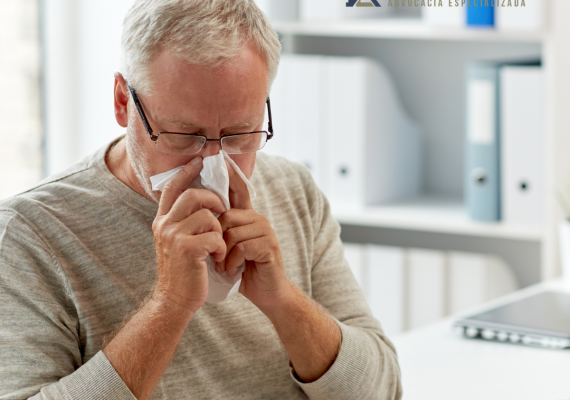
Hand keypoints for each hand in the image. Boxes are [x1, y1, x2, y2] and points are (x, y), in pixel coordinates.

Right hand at [152, 157, 226, 313]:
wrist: (174, 301)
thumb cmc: (182, 271)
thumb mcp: (176, 242)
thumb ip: (183, 221)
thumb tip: (200, 199)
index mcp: (162, 221)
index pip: (172, 188)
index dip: (186, 172)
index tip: (199, 161)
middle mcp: (164, 226)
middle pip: (193, 195)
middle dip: (213, 199)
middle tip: (222, 210)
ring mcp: (174, 237)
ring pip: (207, 215)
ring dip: (219, 229)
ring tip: (217, 245)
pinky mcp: (187, 249)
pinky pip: (214, 235)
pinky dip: (221, 246)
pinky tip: (217, 258)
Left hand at [217, 162, 289, 309]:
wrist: (267, 293)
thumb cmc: (243, 270)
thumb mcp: (227, 247)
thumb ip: (219, 230)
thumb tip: (198, 214)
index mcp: (247, 217)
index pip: (238, 190)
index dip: (231, 174)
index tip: (221, 157)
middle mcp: (258, 219)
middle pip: (226, 216)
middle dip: (216, 239)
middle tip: (216, 257)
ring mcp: (266, 231)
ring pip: (232, 232)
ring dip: (223, 254)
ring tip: (225, 266)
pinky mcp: (269, 245)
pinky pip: (241, 246)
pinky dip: (232, 262)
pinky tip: (234, 271)